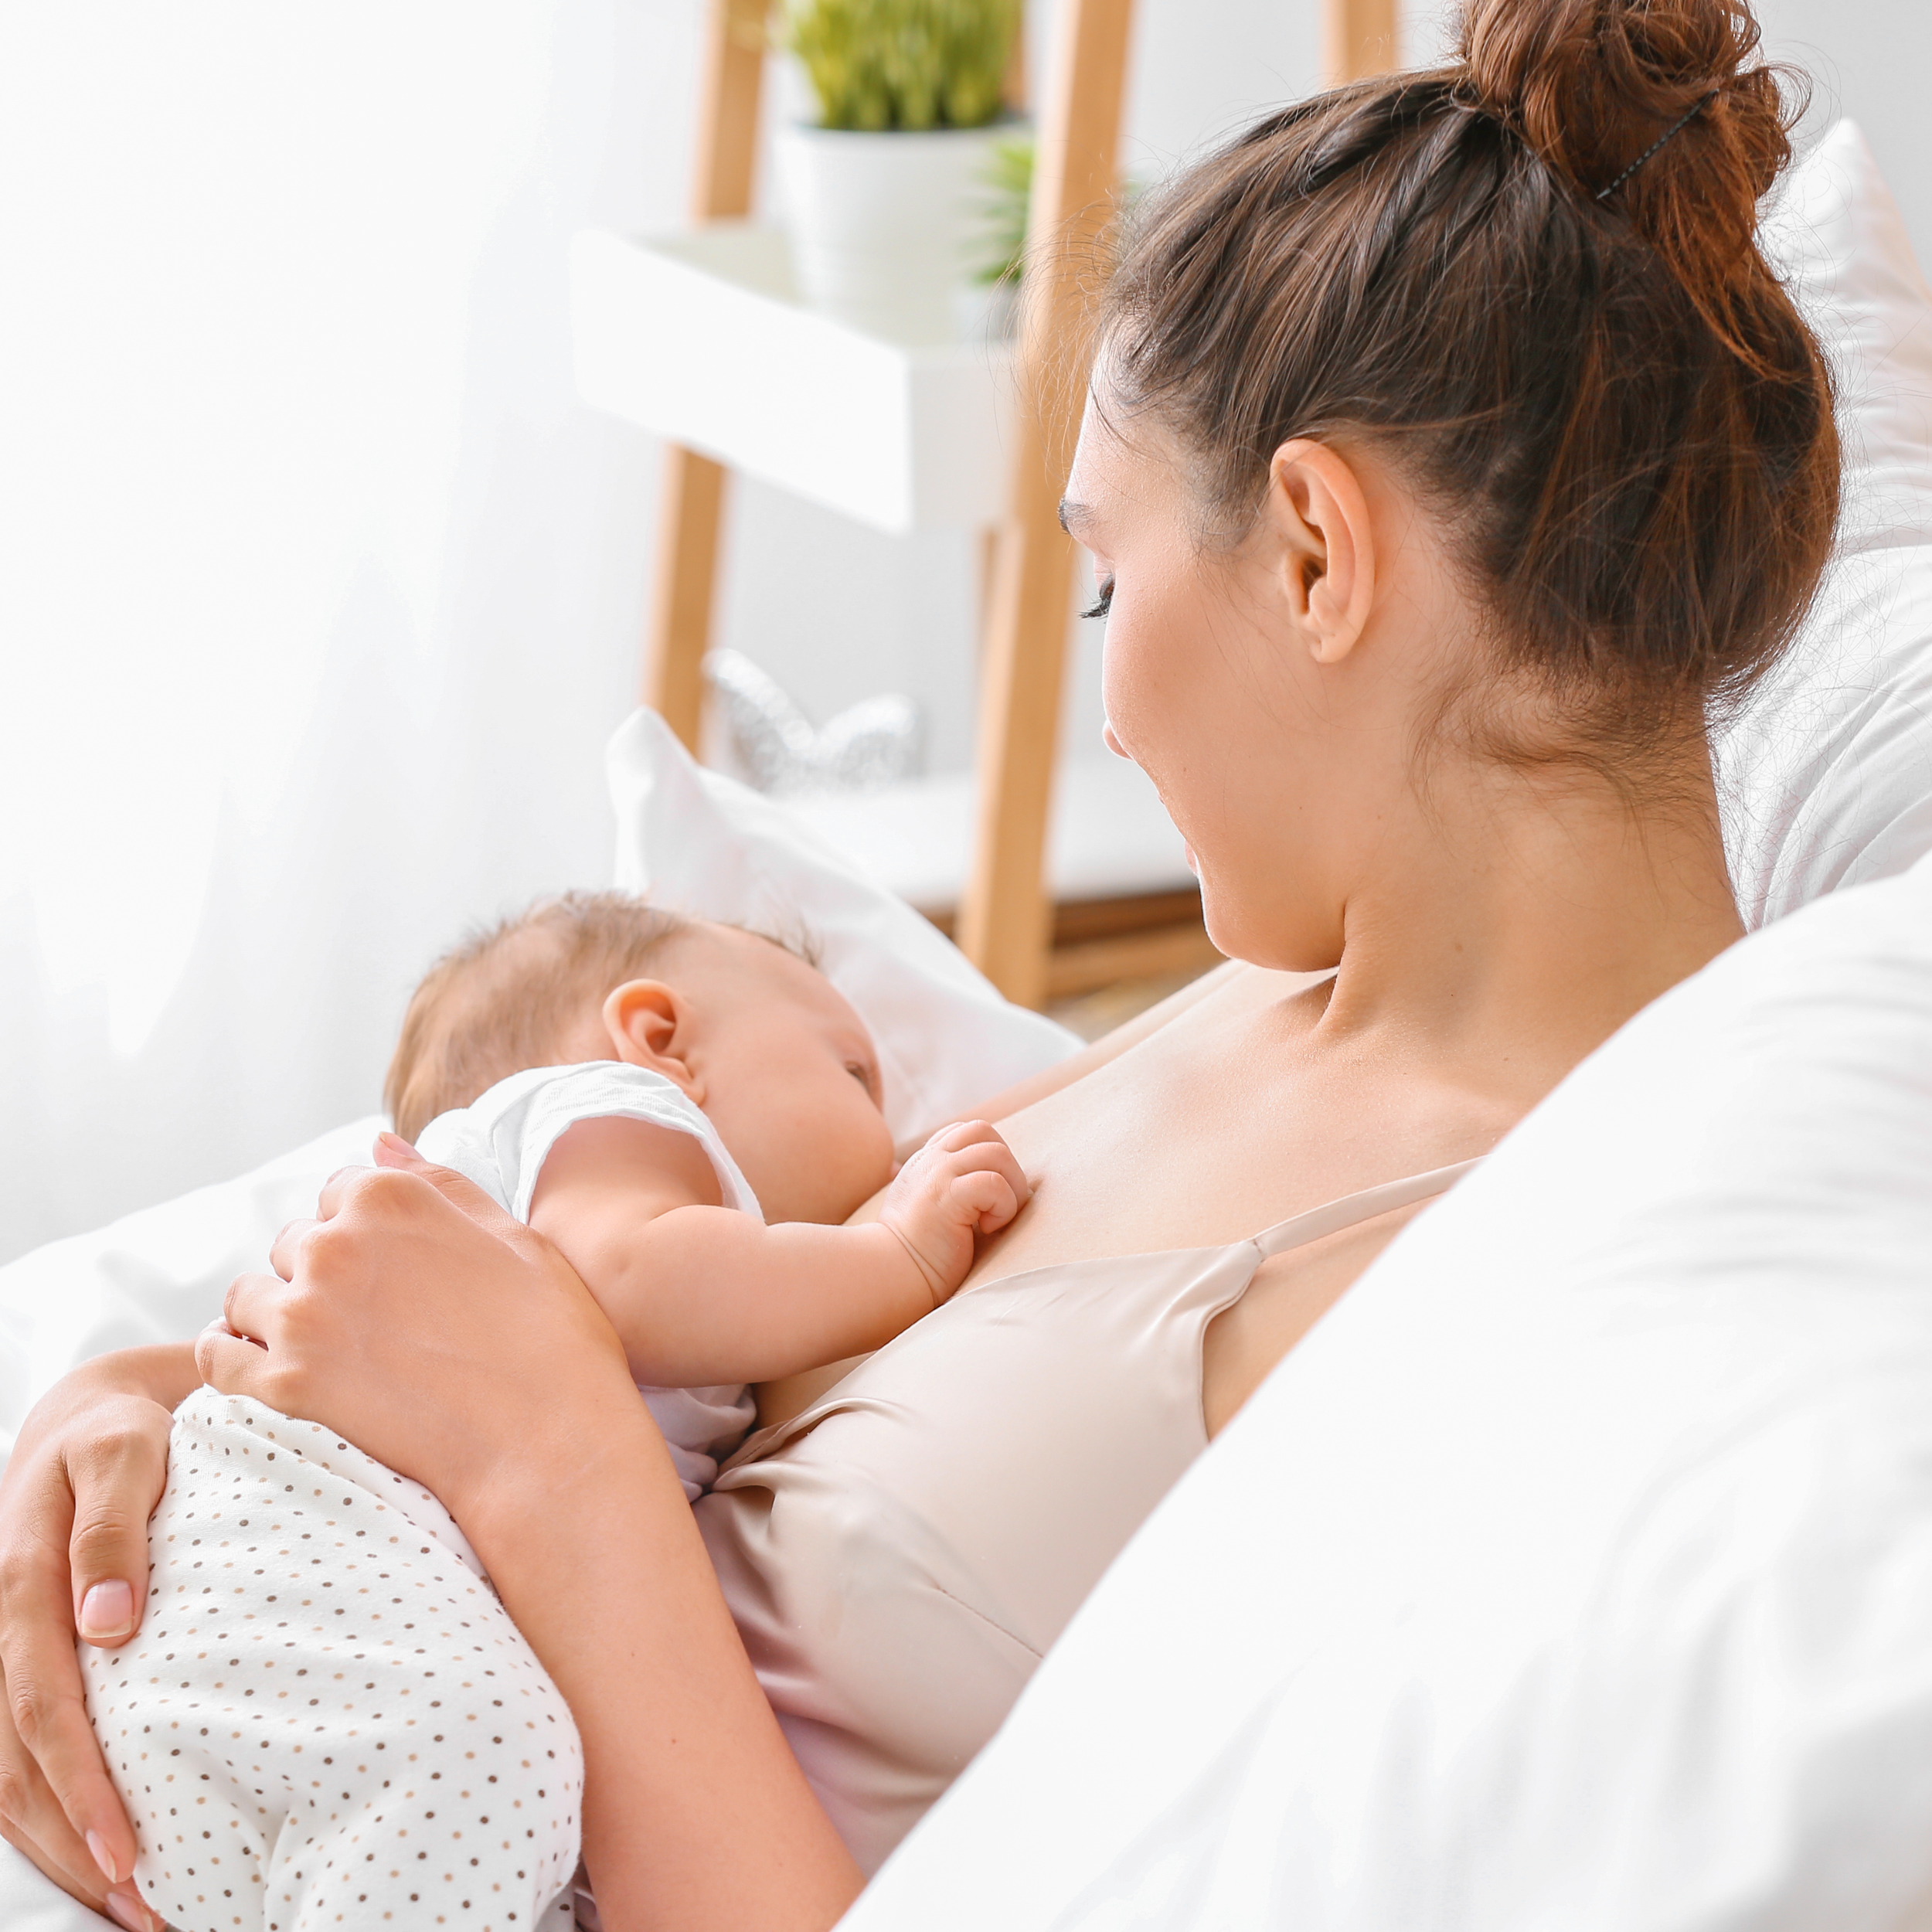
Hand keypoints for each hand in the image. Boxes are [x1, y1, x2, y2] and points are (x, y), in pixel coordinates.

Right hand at [0, 1359, 176, 1930]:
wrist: (91, 1419)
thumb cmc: (126, 1433)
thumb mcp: (127, 1449)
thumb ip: (116, 1523)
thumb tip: (108, 1626)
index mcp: (21, 1581)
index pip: (43, 1705)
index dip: (80, 1784)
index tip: (130, 1850)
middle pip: (15, 1765)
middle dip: (74, 1844)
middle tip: (144, 1909)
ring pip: (4, 1776)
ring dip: (60, 1847)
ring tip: (131, 1906)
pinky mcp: (14, 1665)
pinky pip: (12, 1755)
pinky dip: (47, 1813)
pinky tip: (96, 1856)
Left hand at [199, 1136, 646, 1535]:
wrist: (547, 1438)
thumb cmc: (549, 1336)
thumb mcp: (513, 1236)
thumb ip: (438, 1182)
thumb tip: (377, 1144)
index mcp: (390, 1197)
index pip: (336, 1191)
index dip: (362, 1231)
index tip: (391, 1272)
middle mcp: (335, 1243)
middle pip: (292, 1243)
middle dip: (319, 1274)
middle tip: (371, 1322)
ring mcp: (304, 1314)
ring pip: (248, 1297)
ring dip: (274, 1317)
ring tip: (328, 1352)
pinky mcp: (285, 1383)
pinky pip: (217, 1358)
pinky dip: (231, 1361)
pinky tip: (267, 1373)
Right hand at [877, 1119, 1030, 1305]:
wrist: (892, 1273)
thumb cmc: (914, 1250)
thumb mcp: (925, 1204)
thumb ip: (945, 1184)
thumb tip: (985, 1183)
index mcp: (925, 1160)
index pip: (966, 1130)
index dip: (987, 1154)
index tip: (986, 1191)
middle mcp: (931, 1160)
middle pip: (984, 1131)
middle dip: (1007, 1165)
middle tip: (1002, 1203)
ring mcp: (938, 1174)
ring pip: (997, 1153)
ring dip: (1011, 1187)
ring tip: (996, 1217)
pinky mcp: (948, 1196)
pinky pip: (993, 1184)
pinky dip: (1003, 1207)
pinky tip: (987, 1228)